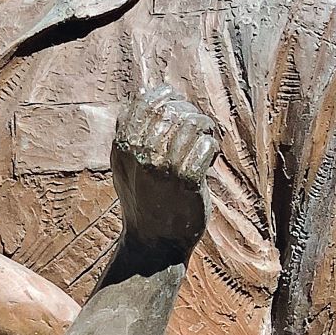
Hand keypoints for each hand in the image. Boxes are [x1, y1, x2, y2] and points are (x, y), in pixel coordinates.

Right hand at [110, 86, 219, 258]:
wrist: (152, 243)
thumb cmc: (144, 200)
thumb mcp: (125, 164)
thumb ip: (130, 130)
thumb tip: (144, 91)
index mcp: (122, 146)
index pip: (146, 101)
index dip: (167, 97)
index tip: (178, 106)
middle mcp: (140, 154)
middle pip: (173, 110)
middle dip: (190, 114)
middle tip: (199, 129)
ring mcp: (162, 168)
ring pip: (192, 125)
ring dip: (206, 130)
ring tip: (207, 142)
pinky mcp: (186, 182)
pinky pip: (206, 147)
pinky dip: (213, 148)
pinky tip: (211, 159)